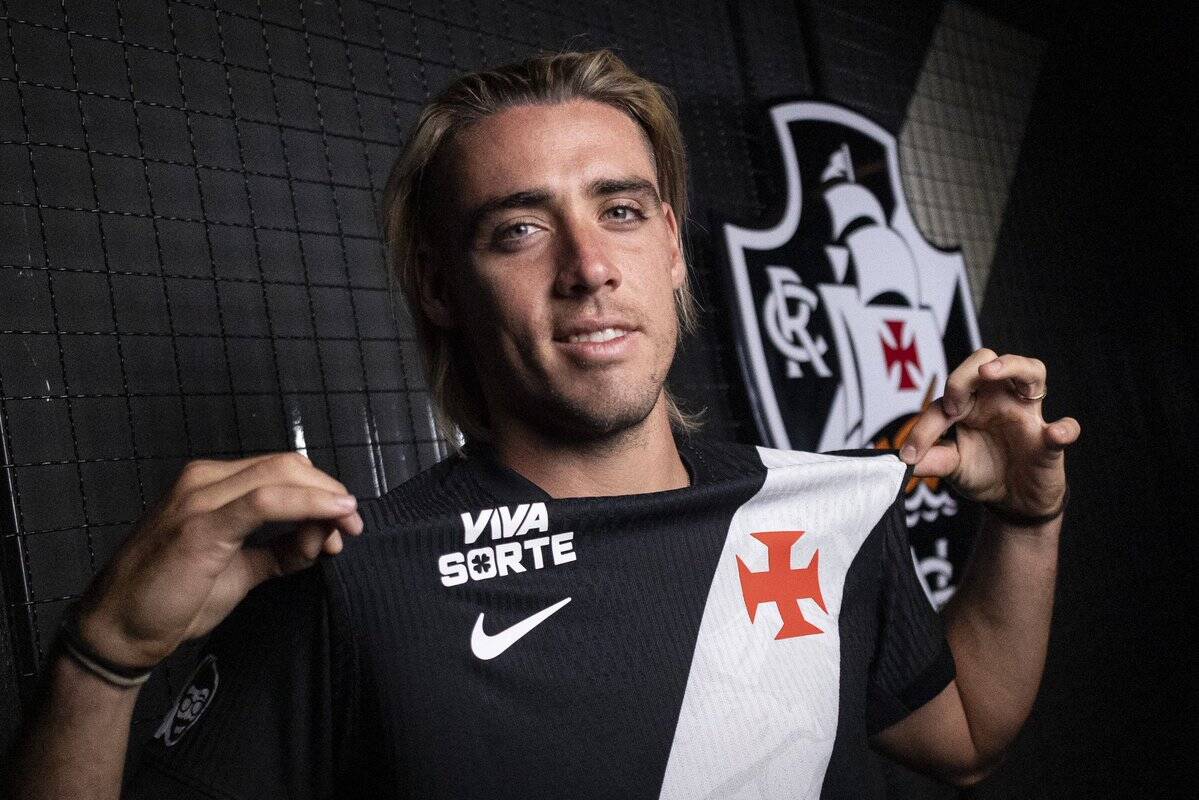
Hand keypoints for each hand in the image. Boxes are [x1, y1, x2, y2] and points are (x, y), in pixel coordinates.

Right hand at [75, 452, 363, 667]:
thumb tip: (323, 540)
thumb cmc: (172, 601)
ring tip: (349, 527)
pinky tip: (333, 518)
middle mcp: (204, 481)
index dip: (322, 490)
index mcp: (210, 484)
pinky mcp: (201, 525)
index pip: (282, 469)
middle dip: (330, 492)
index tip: (348, 521)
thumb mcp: (240, 572)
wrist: (117, 632)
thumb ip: (281, 552)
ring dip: (325, 499)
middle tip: (355, 525)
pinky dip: (308, 505)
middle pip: (288, 466)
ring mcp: (199, 499)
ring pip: (282, 475)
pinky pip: (267, 502)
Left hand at [899, 349, 1079, 519]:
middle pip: (984, 360)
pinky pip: (1064, 429)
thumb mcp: (952, 467)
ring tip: (989, 373)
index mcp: (969, 403)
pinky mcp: (1049, 441)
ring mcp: (1027, 416)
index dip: (925, 427)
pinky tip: (1055, 433)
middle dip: (964, 374)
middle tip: (952, 405)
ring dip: (1011, 366)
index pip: (945, 400)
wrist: (1013, 501)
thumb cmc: (983, 472)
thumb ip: (932, 460)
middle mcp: (998, 399)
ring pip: (1030, 371)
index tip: (910, 455)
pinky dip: (1064, 429)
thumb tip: (902, 460)